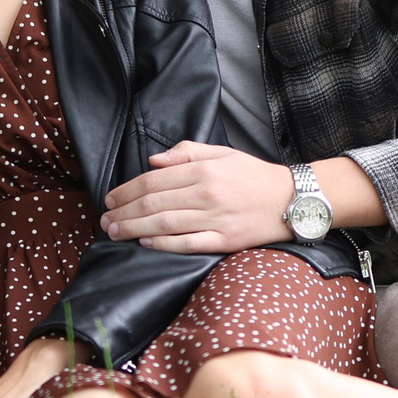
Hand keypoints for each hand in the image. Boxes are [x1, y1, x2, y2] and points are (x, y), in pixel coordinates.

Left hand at [100, 142, 296, 252]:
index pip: (154, 180)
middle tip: (105, 220)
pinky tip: (146, 244)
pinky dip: (164, 244)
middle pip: (154, 203)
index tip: (110, 199)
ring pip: (165, 225)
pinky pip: (188, 243)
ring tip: (115, 233)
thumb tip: (154, 161)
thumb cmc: (254, 176)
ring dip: (135, 229)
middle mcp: (207, 193)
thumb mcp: (222, 154)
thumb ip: (187, 152)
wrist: (293, 199)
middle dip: (124, 212)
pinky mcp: (225, 240)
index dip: (127, 190)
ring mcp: (216, 219)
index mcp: (204, 170)